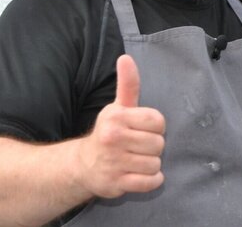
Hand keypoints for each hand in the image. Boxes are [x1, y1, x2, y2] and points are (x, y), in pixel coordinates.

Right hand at [76, 54, 165, 198]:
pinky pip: (150, 182)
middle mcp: (113, 138)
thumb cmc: (109, 132)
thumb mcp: (118, 107)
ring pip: (155, 164)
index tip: (142, 129)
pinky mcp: (116, 183)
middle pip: (159, 144)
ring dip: (150, 165)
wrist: (83, 165)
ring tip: (135, 160)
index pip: (158, 121)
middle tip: (137, 147)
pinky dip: (150, 181)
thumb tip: (126, 58)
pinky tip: (139, 175)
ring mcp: (113, 162)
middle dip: (152, 147)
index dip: (155, 127)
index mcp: (116, 117)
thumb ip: (128, 84)